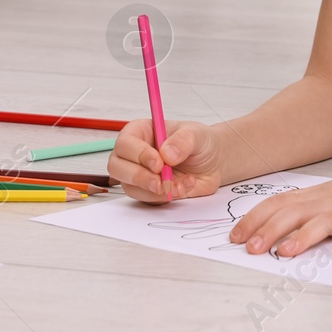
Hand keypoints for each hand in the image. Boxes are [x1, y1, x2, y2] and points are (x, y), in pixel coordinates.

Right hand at [109, 118, 223, 202]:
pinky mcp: (149, 192)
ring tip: (180, 183)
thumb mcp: (197, 134)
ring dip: (155, 190)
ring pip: (130, 187)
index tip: (158, 163)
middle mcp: (135, 154)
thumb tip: (166, 153)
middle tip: (159, 182)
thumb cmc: (200, 142)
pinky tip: (184, 187)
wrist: (214, 163)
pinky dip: (166, 197)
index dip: (138, 154)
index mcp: (141, 132)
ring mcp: (140, 174)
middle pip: (117, 167)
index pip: (125, 143)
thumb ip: (183, 140)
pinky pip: (148, 200)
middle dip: (138, 177)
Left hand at [229, 168, 331, 258]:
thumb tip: (267, 230)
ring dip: (304, 237)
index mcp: (314, 198)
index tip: (234, 237)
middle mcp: (328, 203)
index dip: (254, 219)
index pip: (277, 205)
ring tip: (287, 253)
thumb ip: (302, 211)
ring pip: (324, 223)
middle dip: (269, 231)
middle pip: (294, 213)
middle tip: (251, 250)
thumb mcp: (327, 198)